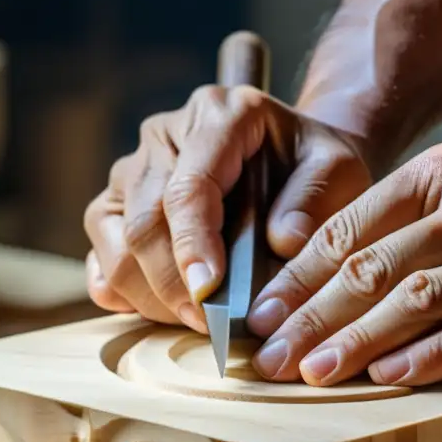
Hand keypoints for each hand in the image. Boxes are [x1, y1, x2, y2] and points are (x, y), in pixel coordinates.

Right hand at [83, 85, 372, 332]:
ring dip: (152, 296)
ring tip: (199, 323)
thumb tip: (282, 240)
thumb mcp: (340, 168)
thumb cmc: (317, 166)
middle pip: (144, 221)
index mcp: (218, 114)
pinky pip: (101, 259)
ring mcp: (133, 171)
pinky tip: (166, 311)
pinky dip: (127, 294)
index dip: (194, 245)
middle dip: (174, 286)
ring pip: (114, 243)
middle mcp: (164, 136)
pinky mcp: (116, 207)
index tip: (210, 294)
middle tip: (212, 327)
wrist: (298, 160)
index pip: (189, 186)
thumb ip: (316, 197)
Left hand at [245, 138, 441, 385]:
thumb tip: (328, 282)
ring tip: (313, 375)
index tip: (261, 316)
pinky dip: (428, 357)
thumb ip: (417, 228)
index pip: (355, 225)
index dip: (300, 276)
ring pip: (418, 299)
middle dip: (312, 315)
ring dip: (357, 341)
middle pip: (376, 265)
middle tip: (269, 357)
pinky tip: (388, 380)